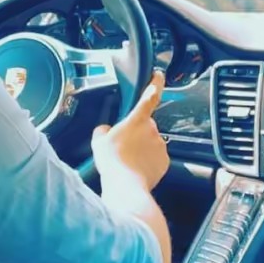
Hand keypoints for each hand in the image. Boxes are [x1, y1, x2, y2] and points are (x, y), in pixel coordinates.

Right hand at [91, 71, 168, 191]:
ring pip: (151, 143)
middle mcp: (152, 130)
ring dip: (142, 149)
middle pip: (145, 126)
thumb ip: (103, 130)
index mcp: (137, 119)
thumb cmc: (112, 162)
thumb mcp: (99, 141)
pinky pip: (156, 158)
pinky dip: (148, 162)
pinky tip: (137, 170)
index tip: (159, 75)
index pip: (149, 96)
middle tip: (124, 147)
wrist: (126, 187)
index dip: (155, 83)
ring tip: (128, 162)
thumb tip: (105, 130)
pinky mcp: (164, 162)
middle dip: (137, 133)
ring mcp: (160, 146)